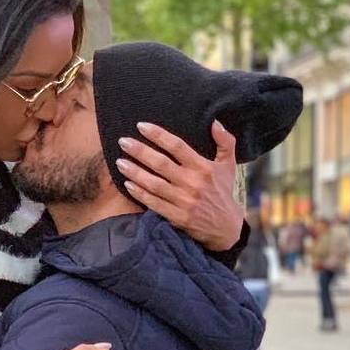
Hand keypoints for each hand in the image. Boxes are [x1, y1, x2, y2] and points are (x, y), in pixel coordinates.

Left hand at [115, 120, 243, 250]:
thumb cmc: (223, 191)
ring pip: (154, 184)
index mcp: (203, 167)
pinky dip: (139, 194)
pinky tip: (127, 184)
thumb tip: (215, 122)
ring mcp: (183, 201)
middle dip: (140, 151)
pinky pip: (153, 203)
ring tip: (120, 162)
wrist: (225, 227)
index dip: (158, 135)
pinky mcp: (177, 216)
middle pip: (161, 164)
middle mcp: (192, 183)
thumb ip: (226, 142)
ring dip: (135, 172)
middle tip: (123, 141)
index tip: (141, 126)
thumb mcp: (229, 165)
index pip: (177, 146)